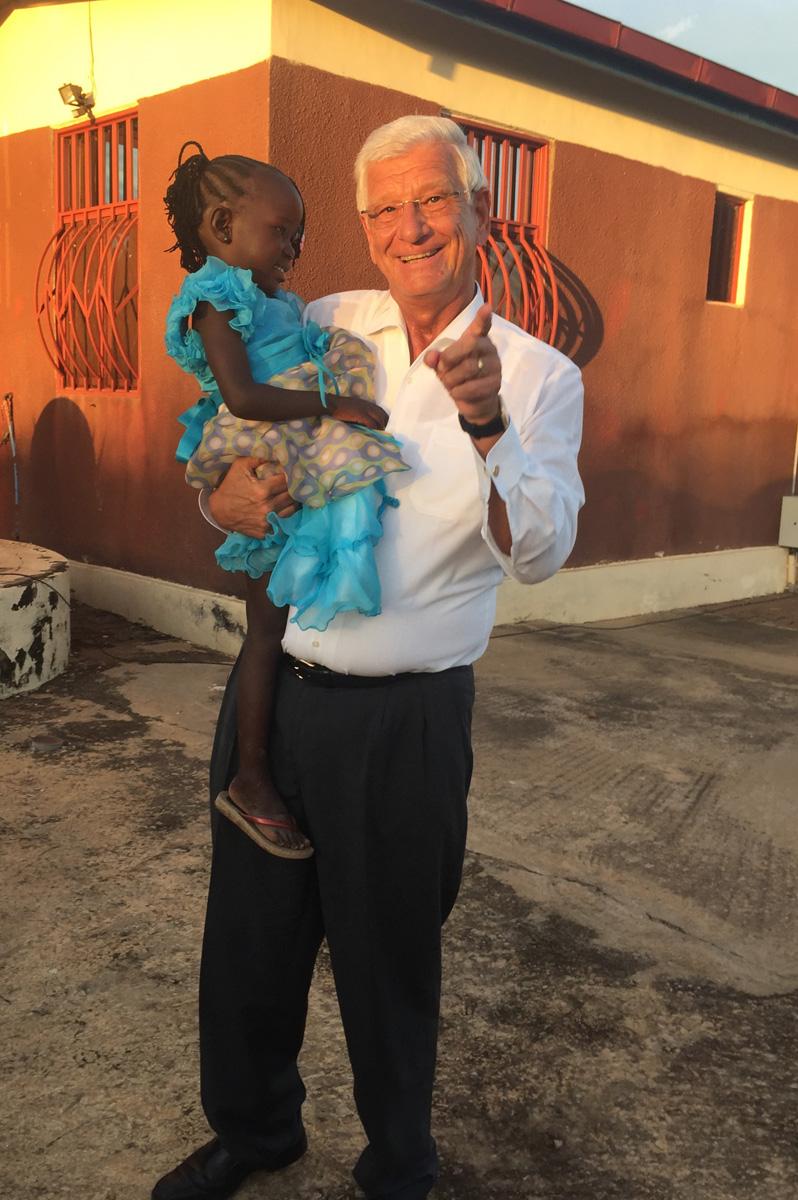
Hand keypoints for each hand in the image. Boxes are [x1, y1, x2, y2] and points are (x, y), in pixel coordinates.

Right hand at [208, 457, 297, 537]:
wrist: (219, 511)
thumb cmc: (230, 486)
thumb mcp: (239, 467)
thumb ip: (257, 457)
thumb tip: (276, 452)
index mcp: (263, 490)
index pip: (287, 481)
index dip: (291, 476)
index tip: (293, 472)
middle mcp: (267, 507)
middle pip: (292, 496)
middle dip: (294, 488)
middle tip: (295, 483)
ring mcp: (267, 521)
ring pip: (291, 510)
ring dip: (293, 502)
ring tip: (293, 495)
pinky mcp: (266, 531)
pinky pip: (284, 522)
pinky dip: (286, 515)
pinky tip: (285, 508)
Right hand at [327, 395, 388, 429]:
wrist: (331, 404)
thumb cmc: (339, 408)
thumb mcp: (353, 409)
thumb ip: (360, 415)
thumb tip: (365, 424)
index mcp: (366, 404)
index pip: (380, 410)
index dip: (384, 418)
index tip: (386, 425)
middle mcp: (367, 405)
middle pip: (381, 414)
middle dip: (385, 423)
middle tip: (387, 432)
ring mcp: (364, 409)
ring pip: (378, 418)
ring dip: (381, 427)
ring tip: (382, 434)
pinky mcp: (360, 414)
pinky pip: (371, 422)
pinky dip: (375, 428)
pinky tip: (375, 433)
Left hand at [423, 303, 501, 424]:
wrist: (474, 402)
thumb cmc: (458, 377)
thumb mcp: (442, 367)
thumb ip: (434, 360)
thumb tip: (430, 357)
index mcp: (477, 339)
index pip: (481, 326)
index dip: (483, 317)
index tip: (486, 307)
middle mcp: (489, 349)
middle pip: (470, 344)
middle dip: (450, 358)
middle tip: (442, 369)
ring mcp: (495, 366)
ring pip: (468, 368)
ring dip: (452, 379)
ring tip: (452, 384)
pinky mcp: (495, 384)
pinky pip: (471, 387)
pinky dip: (458, 392)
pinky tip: (459, 392)